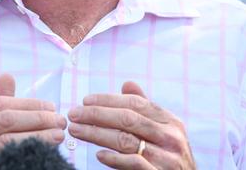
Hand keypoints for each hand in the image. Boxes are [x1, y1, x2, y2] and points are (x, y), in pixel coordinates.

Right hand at [0, 74, 65, 169]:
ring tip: (57, 136)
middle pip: (4, 120)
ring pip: (6, 142)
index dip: (28, 104)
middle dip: (36, 119)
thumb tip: (7, 76)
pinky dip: (23, 157)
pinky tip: (40, 155)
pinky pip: (2, 163)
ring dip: (36, 137)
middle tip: (60, 121)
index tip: (51, 107)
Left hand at [67, 81, 195, 168]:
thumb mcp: (163, 132)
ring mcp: (167, 159)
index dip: (108, 100)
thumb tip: (127, 84)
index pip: (136, 103)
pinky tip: (98, 154)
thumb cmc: (169, 158)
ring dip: (96, 134)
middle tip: (73, 114)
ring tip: (76, 130)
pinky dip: (114, 158)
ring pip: (125, 140)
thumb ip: (145, 109)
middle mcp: (171, 138)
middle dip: (96, 114)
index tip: (85, 100)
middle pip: (127, 119)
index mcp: (171, 121)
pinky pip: (133, 163)